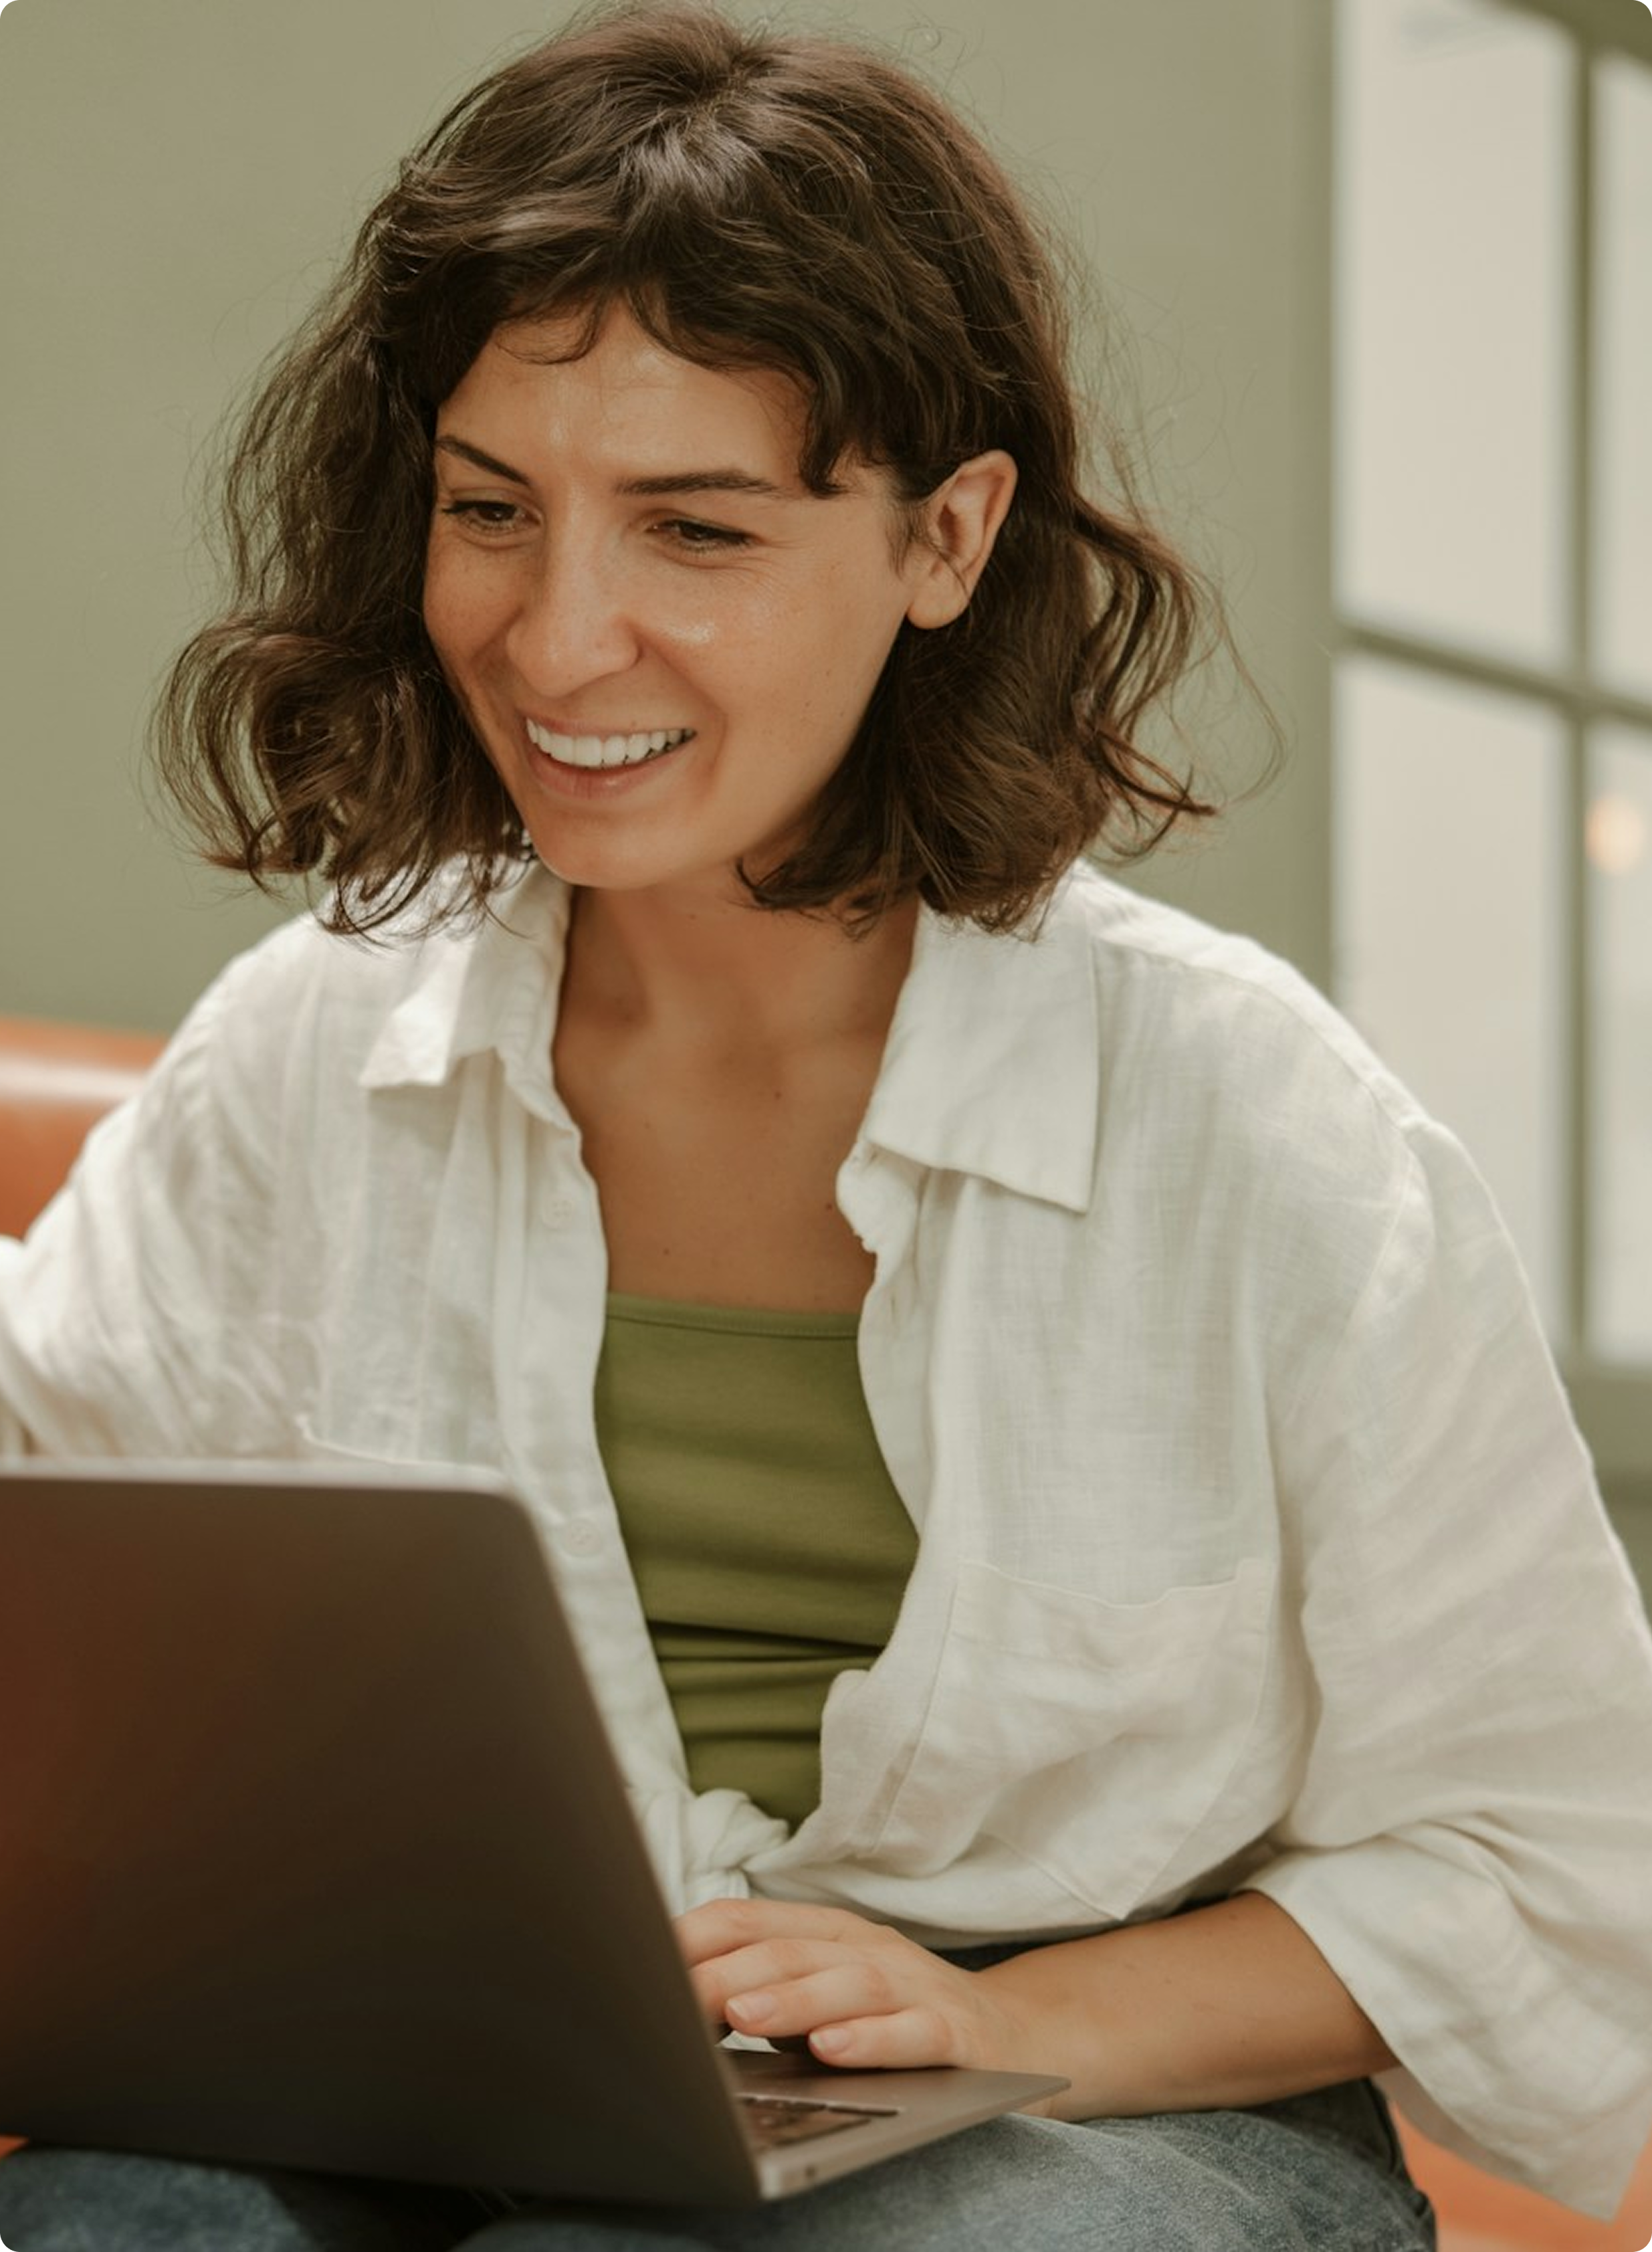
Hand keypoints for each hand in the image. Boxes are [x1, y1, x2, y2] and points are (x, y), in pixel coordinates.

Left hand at [676, 1898, 1051, 2096]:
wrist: (1020, 2037)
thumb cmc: (900, 2021)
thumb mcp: (828, 2001)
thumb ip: (768, 2001)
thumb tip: (680, 2017)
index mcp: (827, 1935)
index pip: (747, 1922)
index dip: (694, 1942)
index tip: (639, 1969)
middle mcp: (868, 1949)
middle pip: (788, 1951)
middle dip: (726, 1975)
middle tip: (675, 2002)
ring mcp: (915, 1986)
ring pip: (848, 1983)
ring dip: (791, 1998)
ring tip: (740, 2015)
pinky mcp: (956, 2033)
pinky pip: (911, 2032)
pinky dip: (871, 2039)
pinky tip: (833, 2049)